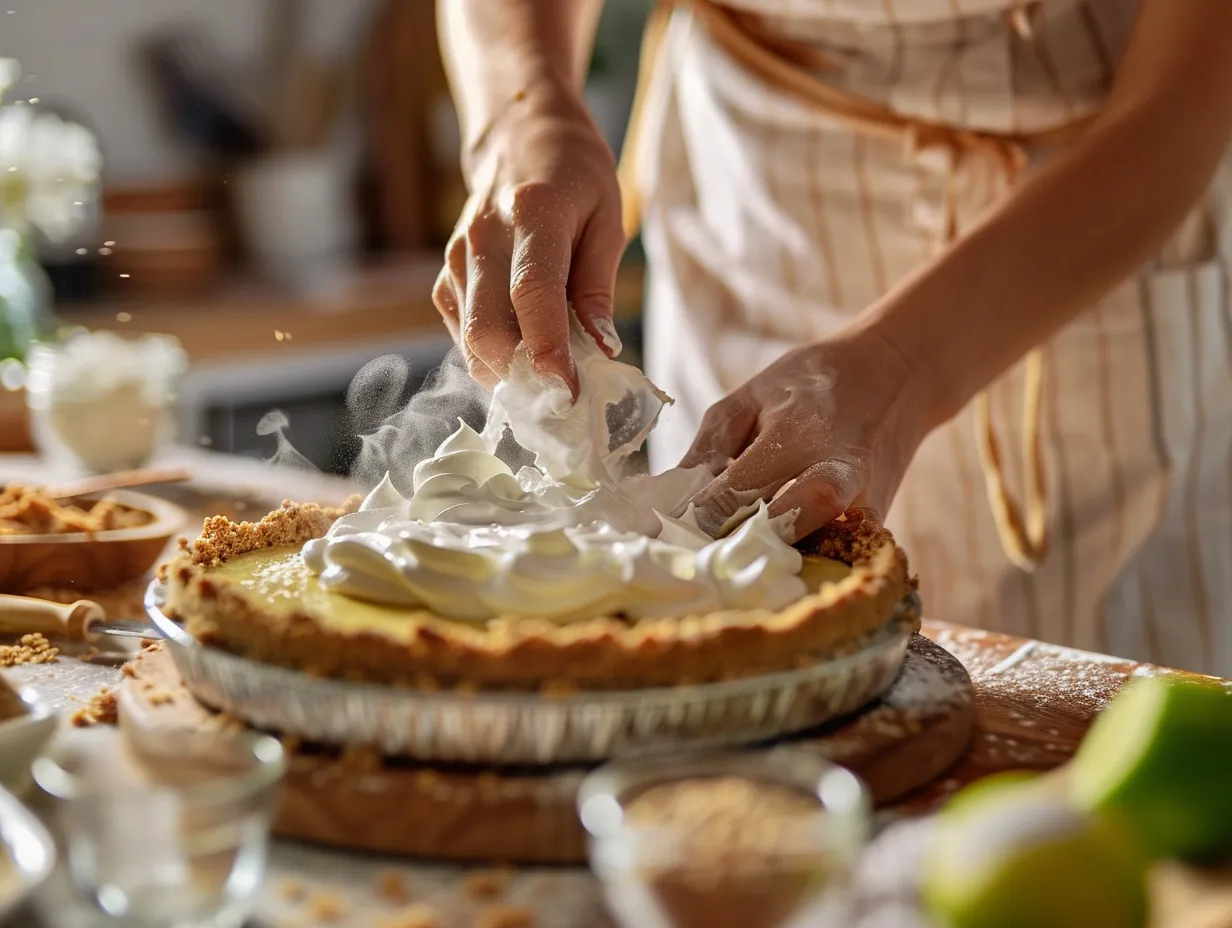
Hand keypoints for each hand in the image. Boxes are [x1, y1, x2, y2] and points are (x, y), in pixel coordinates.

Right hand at [432, 87, 624, 393]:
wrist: (518, 136)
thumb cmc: (575, 176)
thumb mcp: (607, 218)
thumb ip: (598, 286)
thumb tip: (599, 350)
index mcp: (532, 213)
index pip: (532, 294)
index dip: (548, 351)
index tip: (570, 391)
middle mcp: (482, 237)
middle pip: (488, 330)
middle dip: (526, 375)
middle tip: (567, 392)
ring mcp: (456, 259)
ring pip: (471, 341)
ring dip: (511, 370)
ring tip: (552, 367)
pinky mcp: (446, 278)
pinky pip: (463, 335)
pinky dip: (495, 355)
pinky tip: (525, 347)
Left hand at [682, 326, 932, 541]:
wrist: (898, 377)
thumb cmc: (812, 385)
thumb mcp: (750, 397)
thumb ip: (710, 448)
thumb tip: (672, 502)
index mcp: (801, 432)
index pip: (741, 489)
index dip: (702, 517)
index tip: (670, 535)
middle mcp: (840, 472)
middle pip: (788, 526)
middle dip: (742, 547)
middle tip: (703, 560)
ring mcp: (866, 505)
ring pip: (814, 551)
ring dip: (770, 563)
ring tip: (730, 568)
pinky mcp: (877, 527)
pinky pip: (832, 556)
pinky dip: (798, 563)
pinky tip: (768, 563)